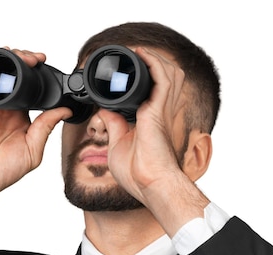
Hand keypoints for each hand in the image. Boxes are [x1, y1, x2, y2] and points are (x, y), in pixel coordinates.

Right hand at [0, 49, 72, 217]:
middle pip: (20, 78)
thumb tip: (64, 110)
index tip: (53, 72)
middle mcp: (9, 110)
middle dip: (29, 63)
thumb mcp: (33, 150)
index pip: (35, 93)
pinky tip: (6, 61)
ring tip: (26, 57)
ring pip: (4, 74)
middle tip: (39, 59)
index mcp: (23, 119)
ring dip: (14, 61)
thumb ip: (46, 128)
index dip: (43, 80)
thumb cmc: (2, 171)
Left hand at [100, 47, 210, 234]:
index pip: (152, 89)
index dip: (144, 75)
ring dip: (154, 58)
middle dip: (153, 61)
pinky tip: (141, 55)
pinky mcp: (158, 110)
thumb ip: (114, 124)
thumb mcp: (118, 144)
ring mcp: (161, 110)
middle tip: (133, 55)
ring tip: (138, 52)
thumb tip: (104, 111)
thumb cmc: (137, 173)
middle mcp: (159, 111)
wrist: (148, 183)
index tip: (125, 68)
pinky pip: (162, 78)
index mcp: (150, 119)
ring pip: (168, 72)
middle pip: (166, 76)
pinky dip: (153, 62)